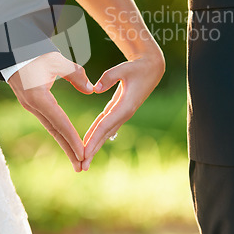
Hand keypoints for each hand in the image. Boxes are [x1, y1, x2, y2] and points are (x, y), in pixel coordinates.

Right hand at [7, 52, 93, 172]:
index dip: (72, 138)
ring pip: (51, 128)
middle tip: (82, 167)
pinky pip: (48, 121)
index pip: (59, 122)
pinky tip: (67, 140)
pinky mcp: (31, 102)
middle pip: (55, 131)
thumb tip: (90, 89)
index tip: (83, 153)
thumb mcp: (56, 60)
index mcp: (38, 97)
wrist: (12, 49)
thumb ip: (75, 74)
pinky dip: (59, 132)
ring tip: (78, 159)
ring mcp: (30, 105)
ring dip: (65, 143)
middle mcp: (32, 105)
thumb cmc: (33, 52)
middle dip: (69, 150)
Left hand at [82, 49, 164, 169]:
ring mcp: (122, 112)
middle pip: (105, 134)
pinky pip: (106, 123)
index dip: (94, 138)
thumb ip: (110, 77)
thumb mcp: (124, 68)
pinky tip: (90, 141)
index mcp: (126, 106)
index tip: (84, 151)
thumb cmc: (137, 67)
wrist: (152, 68)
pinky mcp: (120, 108)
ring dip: (94, 144)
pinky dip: (97, 133)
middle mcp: (124, 113)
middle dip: (93, 150)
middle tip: (82, 166)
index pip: (105, 125)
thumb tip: (95, 88)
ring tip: (84, 159)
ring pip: (105, 131)